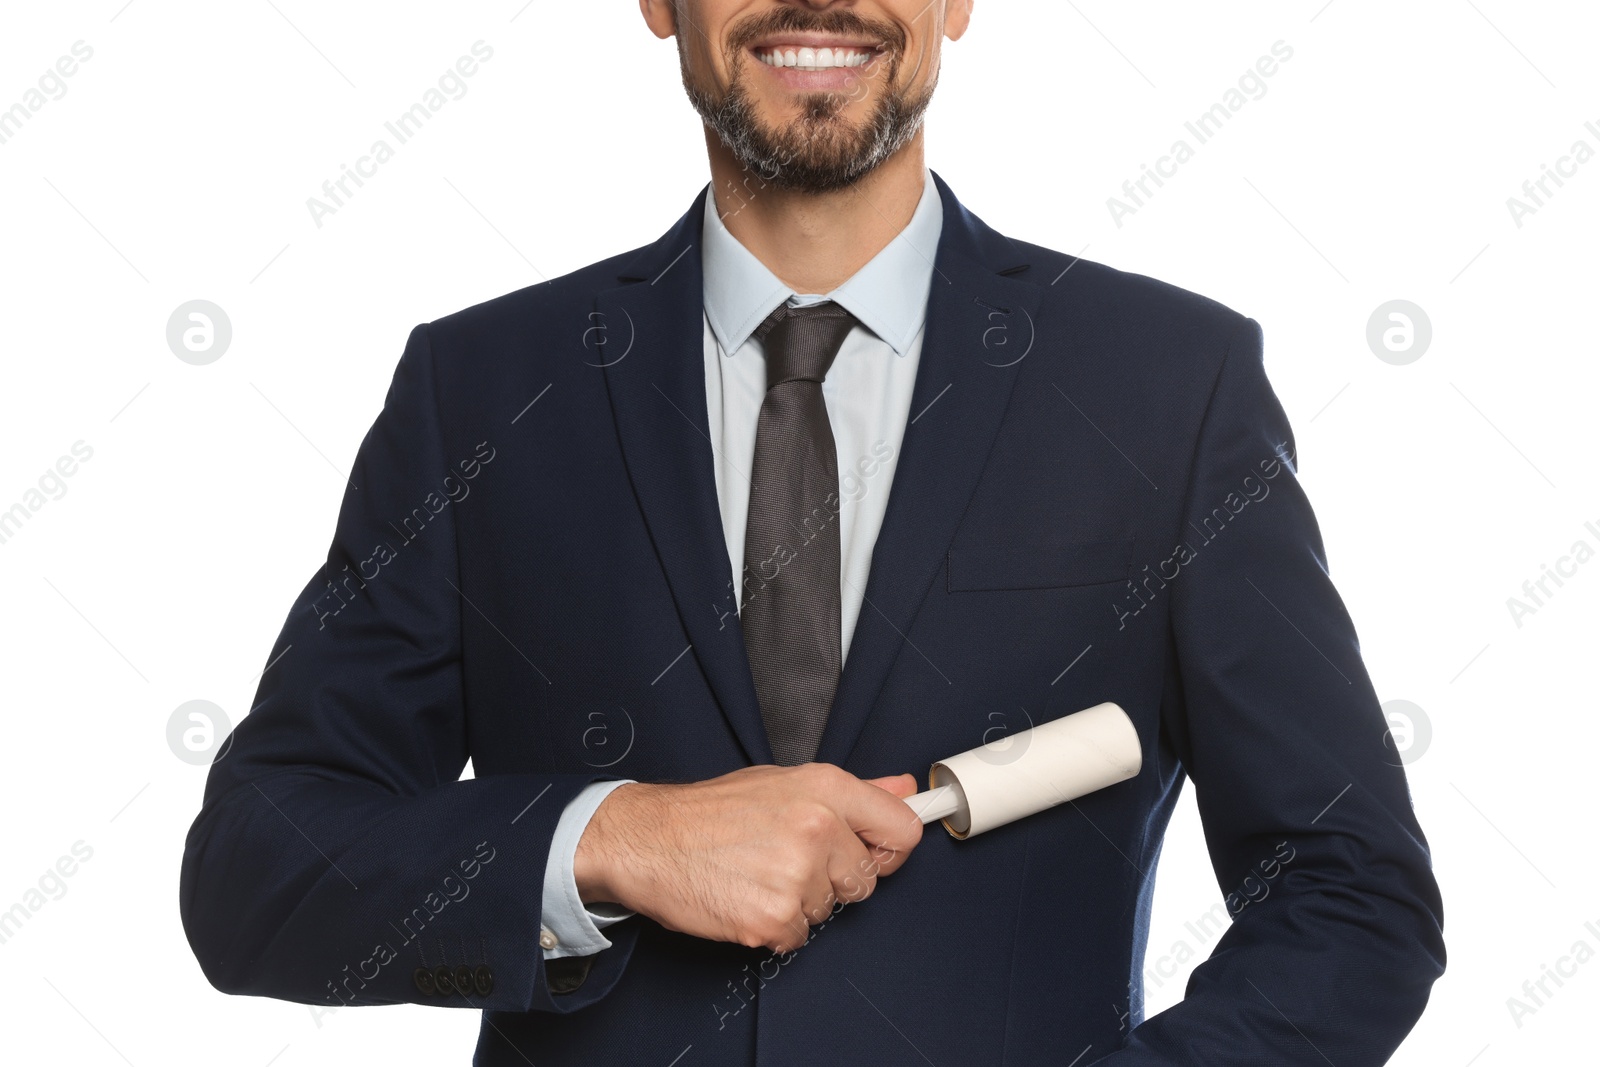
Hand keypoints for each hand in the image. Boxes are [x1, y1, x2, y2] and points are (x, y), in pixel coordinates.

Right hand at [574, 764, 923, 953]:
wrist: (647, 840)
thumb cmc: (710, 812)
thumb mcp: (782, 783)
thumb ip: (853, 790)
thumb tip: (903, 787)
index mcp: (825, 788)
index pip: (902, 828)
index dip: (889, 847)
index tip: (876, 852)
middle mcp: (817, 828)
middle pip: (865, 878)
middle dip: (834, 878)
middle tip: (787, 859)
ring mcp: (796, 877)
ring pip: (829, 909)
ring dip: (800, 902)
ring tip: (758, 873)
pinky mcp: (773, 918)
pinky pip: (797, 936)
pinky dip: (774, 926)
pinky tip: (746, 896)